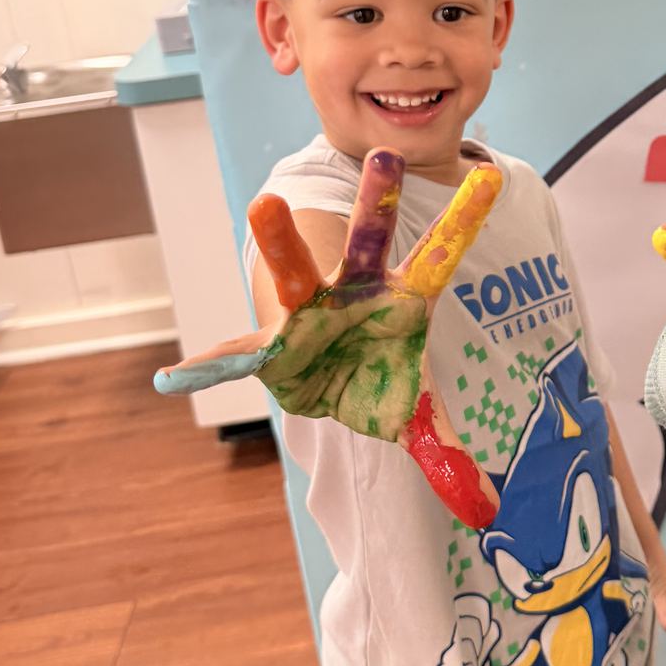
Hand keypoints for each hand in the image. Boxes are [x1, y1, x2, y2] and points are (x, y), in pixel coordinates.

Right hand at [155, 148, 502, 526]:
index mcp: (401, 301)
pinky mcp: (271, 346)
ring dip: (283, 239)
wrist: (327, 382)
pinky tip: (175, 379)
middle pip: (367, 242)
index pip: (440, 254)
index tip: (489, 173)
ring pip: (297, 270)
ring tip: (264, 203)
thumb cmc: (377, 378)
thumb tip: (488, 511)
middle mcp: (354, 293)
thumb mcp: (415, 413)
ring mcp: (309, 312)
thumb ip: (447, 452)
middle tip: (383, 154)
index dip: (464, 217)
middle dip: (375, 203)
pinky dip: (208, 370)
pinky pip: (237, 357)